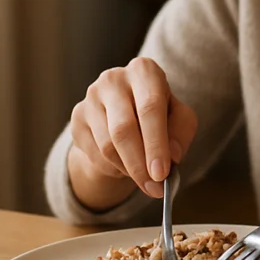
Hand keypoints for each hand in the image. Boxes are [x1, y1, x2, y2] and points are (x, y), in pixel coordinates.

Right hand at [68, 57, 198, 204]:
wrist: (127, 113)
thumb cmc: (160, 113)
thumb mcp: (180, 118)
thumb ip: (181, 133)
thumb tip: (172, 157)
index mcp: (144, 70)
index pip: (150, 108)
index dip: (156, 143)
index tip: (162, 173)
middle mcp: (113, 78)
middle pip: (123, 129)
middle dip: (140, 165)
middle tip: (154, 189)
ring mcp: (91, 97)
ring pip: (107, 146)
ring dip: (128, 170)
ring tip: (145, 177)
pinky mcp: (77, 117)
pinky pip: (94, 155)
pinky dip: (113, 169)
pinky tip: (125, 165)